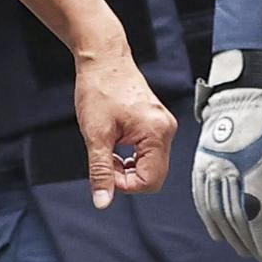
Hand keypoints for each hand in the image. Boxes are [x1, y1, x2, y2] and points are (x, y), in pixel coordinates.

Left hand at [69, 46, 176, 209]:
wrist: (103, 59)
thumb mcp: (95, 135)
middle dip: (126, 176)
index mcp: (157, 133)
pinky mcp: (157, 123)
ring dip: (126, 165)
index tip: (104, 171)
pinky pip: (148, 151)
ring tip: (107, 148)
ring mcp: (163, 125)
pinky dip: (130, 155)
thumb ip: (100, 171)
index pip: (150, 181)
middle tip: (104, 159)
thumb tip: (102, 201)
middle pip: (153, 175)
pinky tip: (115, 143)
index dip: (124, 185)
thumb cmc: (99, 89)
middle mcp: (166, 130)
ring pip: (150, 164)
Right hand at [190, 60, 261, 261]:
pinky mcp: (201, 160)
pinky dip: (208, 216)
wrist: (243, 83)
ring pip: (215, 209)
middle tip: (256, 256)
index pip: (255, 213)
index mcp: (255, 165)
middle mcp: (229, 169)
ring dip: (228, 232)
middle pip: (234, 216)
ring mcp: (211, 165)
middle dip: (246, 241)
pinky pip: (201, 195)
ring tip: (239, 248)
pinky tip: (216, 230)